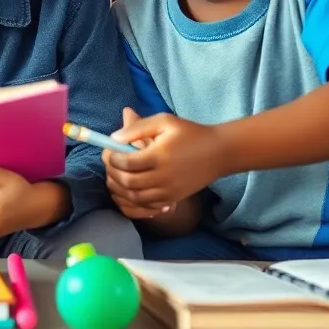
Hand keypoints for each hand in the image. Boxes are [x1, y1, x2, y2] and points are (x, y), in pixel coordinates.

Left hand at [106, 108, 227, 212]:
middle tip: (111, 163)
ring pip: (135, 197)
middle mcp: (163, 177)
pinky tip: (131, 188)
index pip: (126, 162)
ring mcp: (169, 191)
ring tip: (118, 175)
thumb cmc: (190, 133)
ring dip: (120, 188)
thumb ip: (138, 127)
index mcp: (159, 155)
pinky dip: (134, 201)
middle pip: (128, 182)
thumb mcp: (164, 122)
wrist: (218, 153)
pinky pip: (148, 206)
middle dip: (113, 173)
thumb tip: (114, 137)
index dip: (112, 158)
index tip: (110, 151)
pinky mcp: (174, 199)